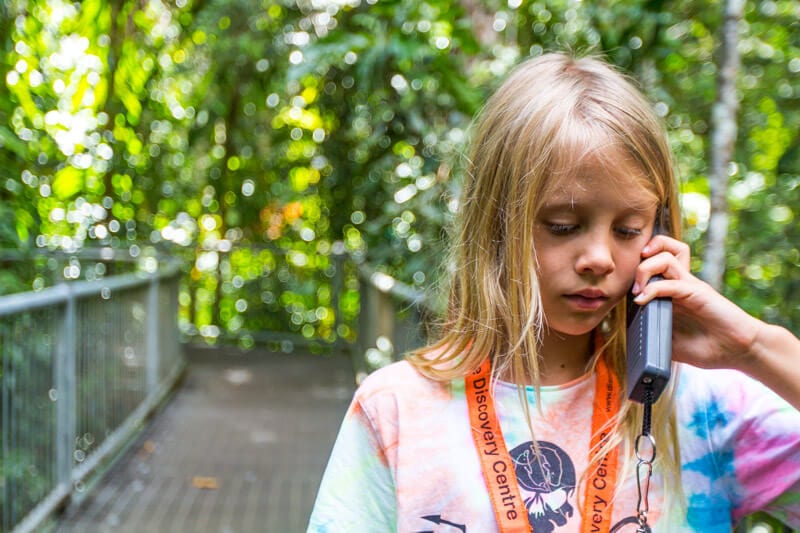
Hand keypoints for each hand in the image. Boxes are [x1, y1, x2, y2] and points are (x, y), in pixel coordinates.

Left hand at [630, 235, 799, 408]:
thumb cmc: (708, 347)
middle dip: (639, 259)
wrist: (739, 351)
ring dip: (644, 270)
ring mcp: (689, 286)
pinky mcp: (698, 293)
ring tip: (637, 291)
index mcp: (673, 292)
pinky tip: (642, 301)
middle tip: (631, 283)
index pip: (655, 262)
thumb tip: (630, 341)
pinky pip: (671, 282)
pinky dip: (652, 289)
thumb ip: (653, 336)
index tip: (622, 286)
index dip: (636, 266)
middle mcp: (681, 283)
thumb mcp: (670, 344)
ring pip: (665, 257)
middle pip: (661, 249)